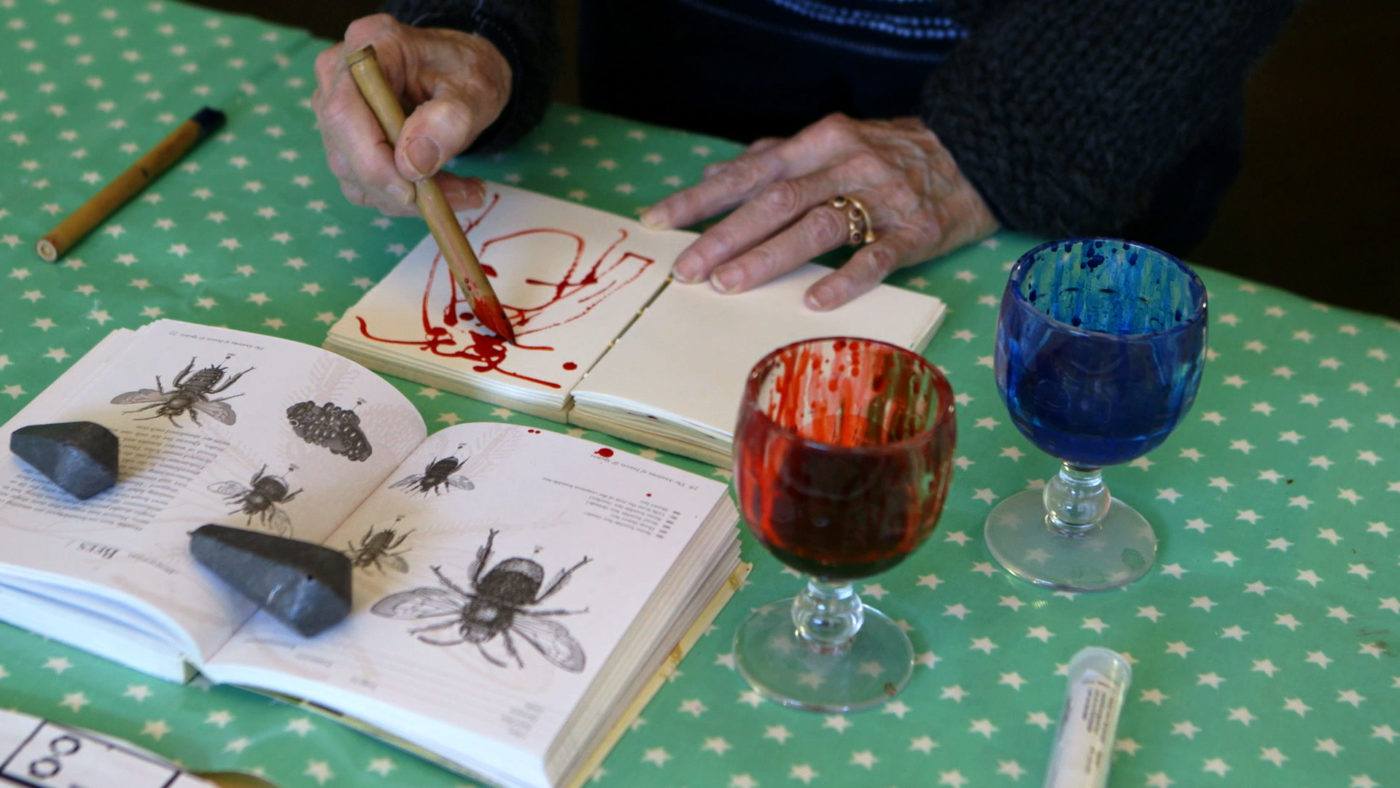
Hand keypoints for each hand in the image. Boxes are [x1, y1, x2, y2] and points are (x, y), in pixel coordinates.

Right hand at [312, 14, 511, 214]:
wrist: (459, 73)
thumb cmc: (465, 72)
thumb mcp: (475, 90)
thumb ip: (449, 120)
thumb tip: (412, 164)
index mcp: (368, 44)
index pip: (344, 111)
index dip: (371, 159)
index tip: (414, 189)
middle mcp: (337, 75)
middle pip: (344, 149)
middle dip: (399, 187)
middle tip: (461, 195)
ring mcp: (335, 111)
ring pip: (354, 176)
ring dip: (409, 199)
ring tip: (465, 191)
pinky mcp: (344, 143)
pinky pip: (364, 186)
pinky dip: (405, 199)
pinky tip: (443, 190)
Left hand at [641, 114, 998, 308]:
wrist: (978, 153)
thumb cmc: (892, 155)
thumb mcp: (832, 144)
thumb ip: (775, 159)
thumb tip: (716, 176)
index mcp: (819, 142)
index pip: (748, 173)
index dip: (700, 198)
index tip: (658, 221)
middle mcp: (845, 164)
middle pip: (775, 200)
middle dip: (724, 235)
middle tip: (687, 269)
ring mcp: (882, 198)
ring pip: (816, 226)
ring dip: (768, 256)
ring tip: (728, 285)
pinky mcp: (915, 232)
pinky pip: (876, 257)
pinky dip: (843, 279)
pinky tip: (812, 300)